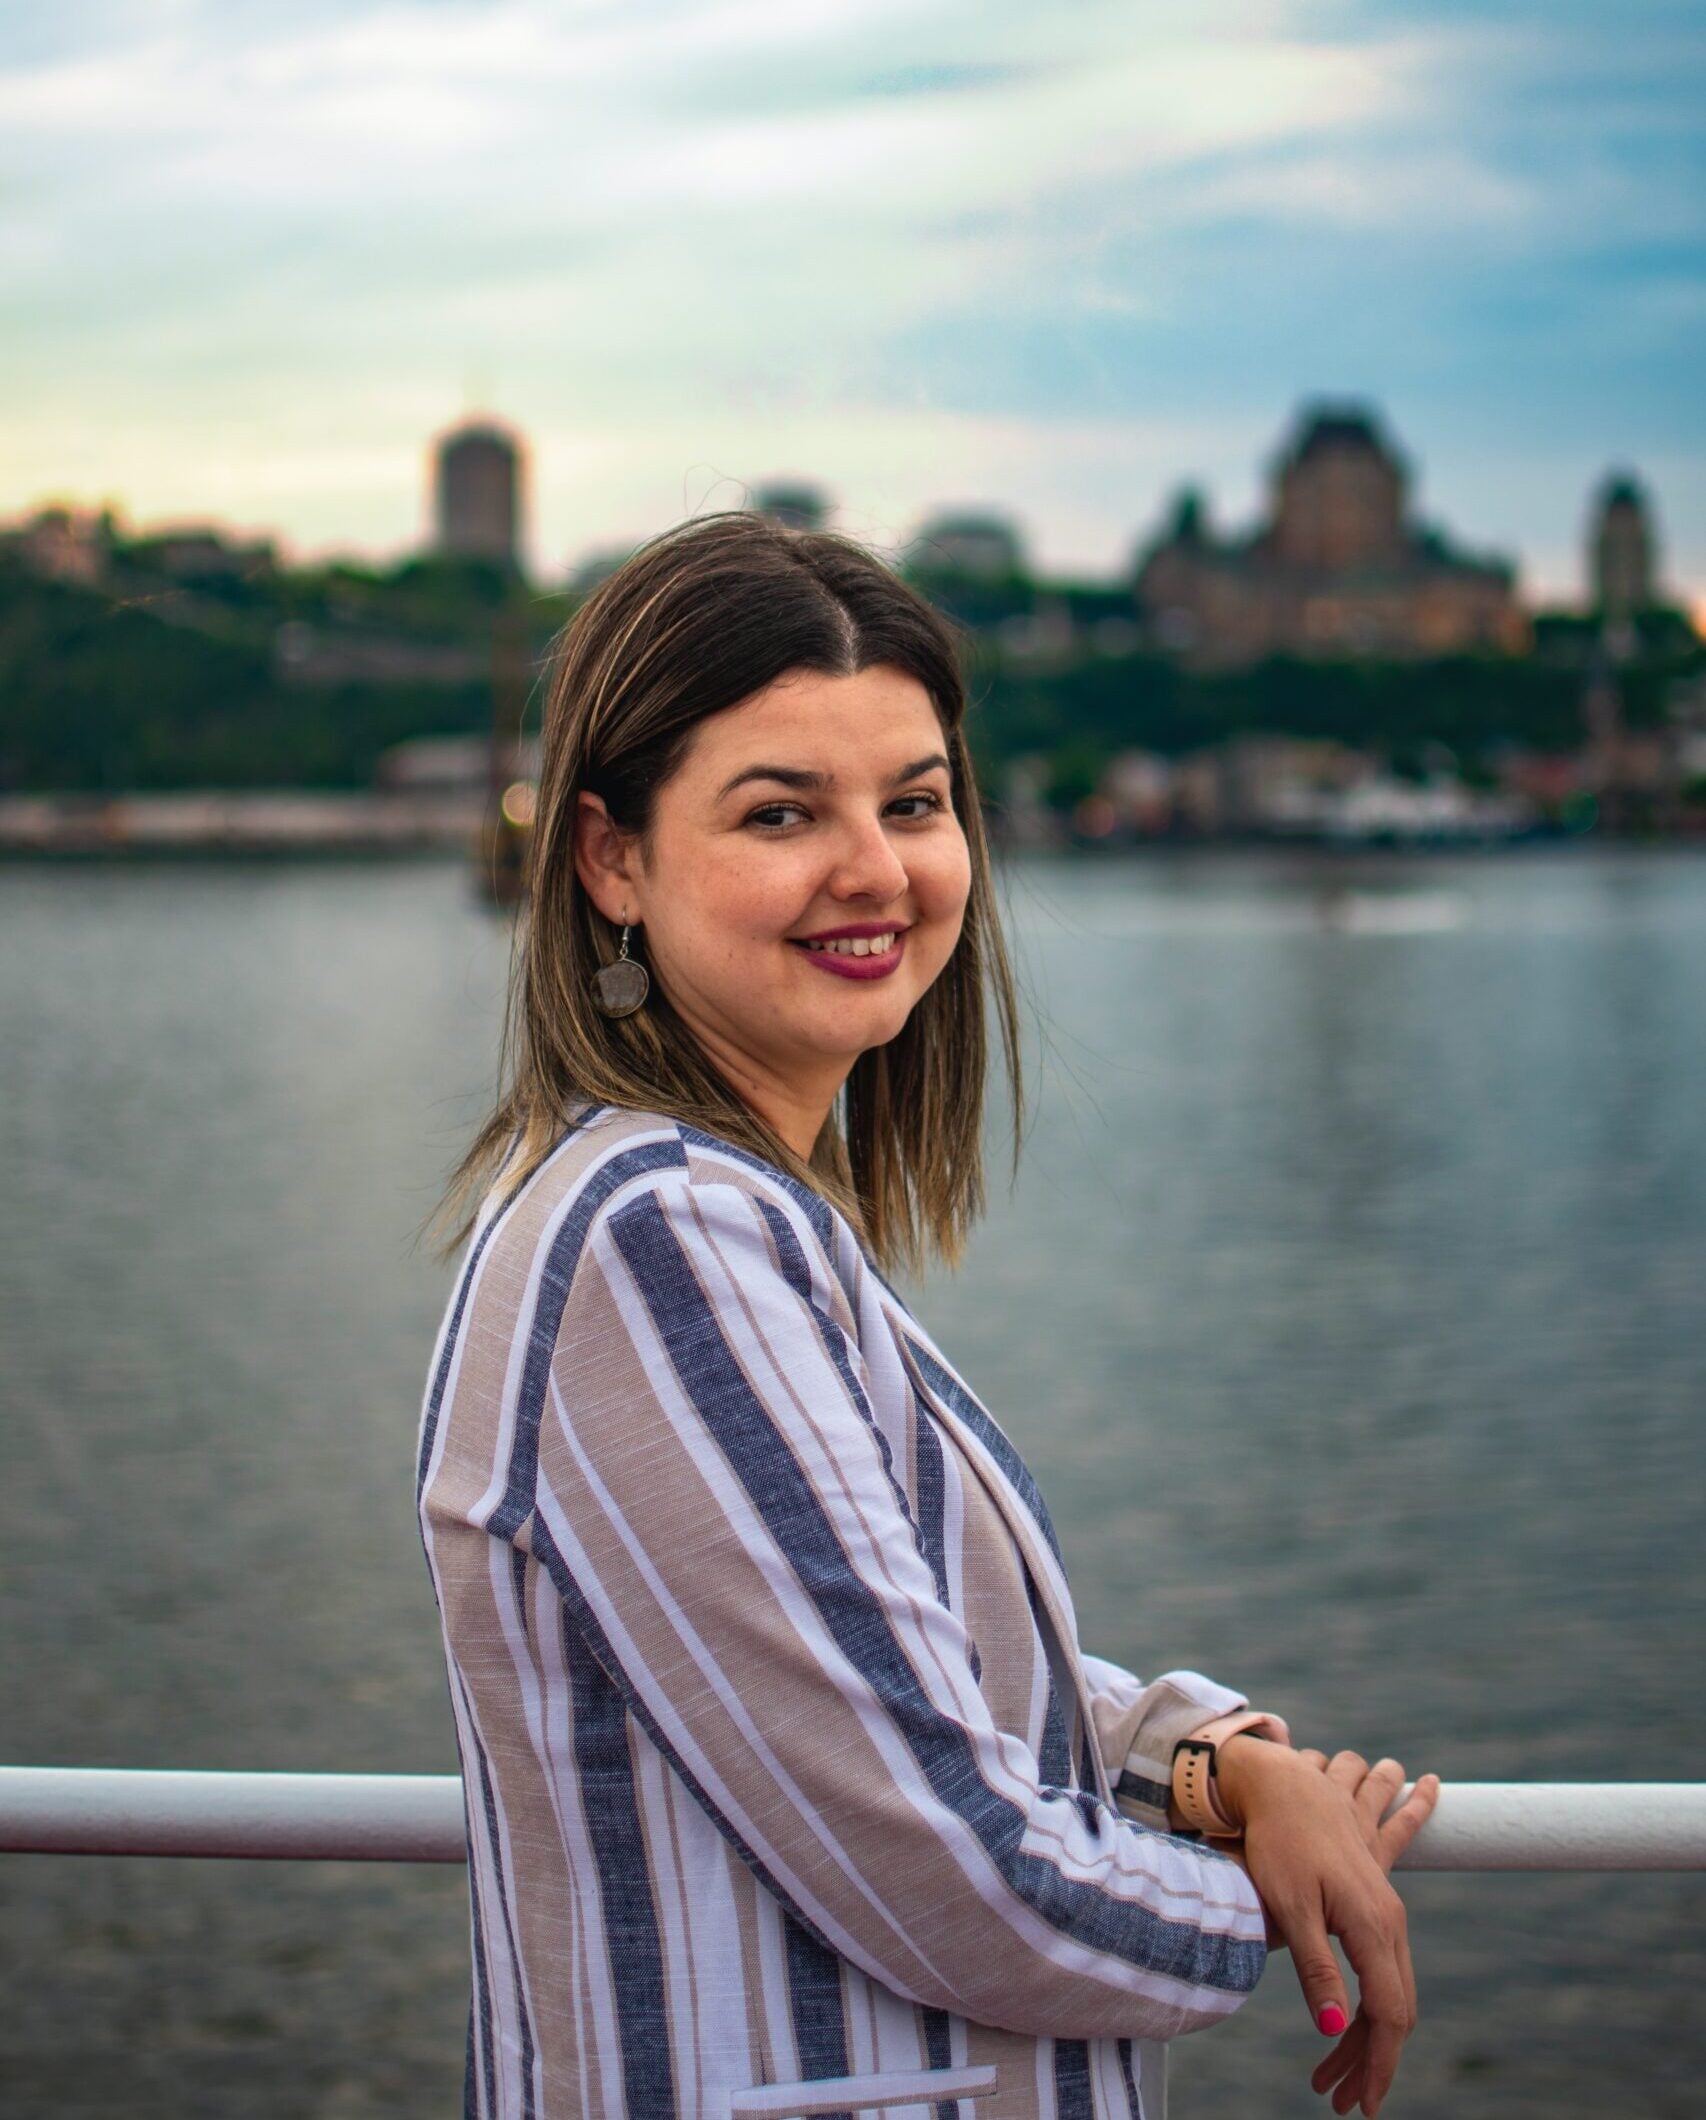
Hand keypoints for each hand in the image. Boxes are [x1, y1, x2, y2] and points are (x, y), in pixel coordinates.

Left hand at [1212, 1742, 1439, 2117]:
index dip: (1374, 2066)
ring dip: (1372, 2028)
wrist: (1280, 1779)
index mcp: (1374, 1929)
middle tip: (1333, 2096)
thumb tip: (1331, 2029)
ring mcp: (1387, 1905)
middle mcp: (1390, 1921)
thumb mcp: (1290, 1907)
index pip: (1387, 2017)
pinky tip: (1407, 1957)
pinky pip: (1394, 1945)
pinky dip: (1391, 1979)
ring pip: (1392, 1980)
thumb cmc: (1278, 1843)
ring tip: (1339, 2069)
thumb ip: (1316, 1968)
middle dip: (1366, 2058)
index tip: (1358, 2106)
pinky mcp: (1375, 1891)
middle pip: (1391, 2007)